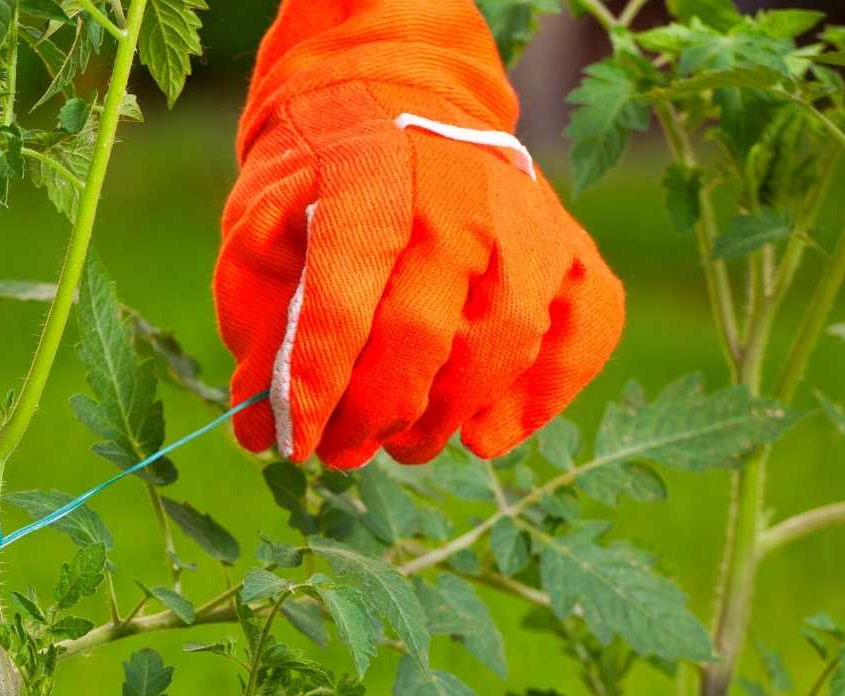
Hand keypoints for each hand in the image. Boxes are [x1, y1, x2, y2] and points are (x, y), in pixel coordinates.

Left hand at [217, 0, 623, 467]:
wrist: (398, 94)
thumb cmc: (320, 181)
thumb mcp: (258, 231)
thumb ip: (259, 327)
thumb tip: (256, 430)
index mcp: (367, 184)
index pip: (340, 307)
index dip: (314, 390)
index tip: (292, 443)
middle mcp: (458, 196)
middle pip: (422, 336)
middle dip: (375, 415)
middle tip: (343, 452)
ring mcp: (528, 220)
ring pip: (504, 343)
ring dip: (449, 417)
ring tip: (403, 444)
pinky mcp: (572, 246)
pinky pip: (587, 328)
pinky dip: (544, 395)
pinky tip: (487, 434)